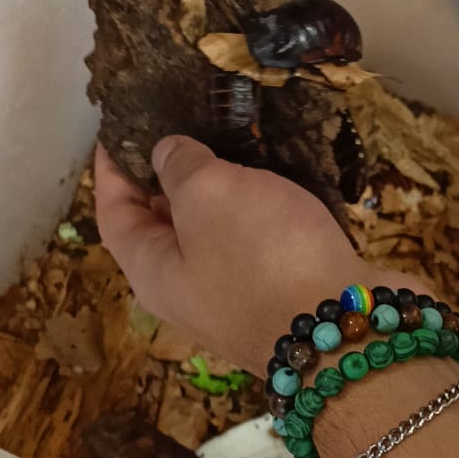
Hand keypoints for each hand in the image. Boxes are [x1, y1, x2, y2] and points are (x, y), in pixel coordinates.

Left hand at [94, 139, 374, 377]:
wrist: (347, 331)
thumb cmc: (262, 258)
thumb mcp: (208, 195)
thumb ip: (181, 167)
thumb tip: (167, 156)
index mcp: (152, 271)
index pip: (114, 215)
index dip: (111, 171)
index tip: (118, 128)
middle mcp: (187, 291)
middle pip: (162, 229)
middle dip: (166, 178)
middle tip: (181, 126)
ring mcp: (237, 298)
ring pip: (214, 235)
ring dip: (220, 192)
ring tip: (232, 142)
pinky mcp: (283, 295)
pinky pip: (258, 244)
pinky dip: (260, 212)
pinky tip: (278, 182)